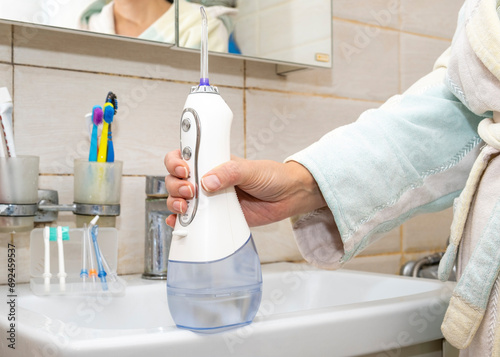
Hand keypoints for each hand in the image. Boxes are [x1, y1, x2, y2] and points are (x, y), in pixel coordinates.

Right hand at [164, 149, 325, 227]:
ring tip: (186, 207)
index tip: (183, 169)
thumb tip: (207, 181)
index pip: (184, 156)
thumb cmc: (272, 177)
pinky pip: (191, 219)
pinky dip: (180, 221)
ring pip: (179, 198)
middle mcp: (207, 179)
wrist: (288, 198)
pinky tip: (179, 223)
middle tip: (190, 191)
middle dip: (176, 185)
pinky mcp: (214, 216)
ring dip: (175, 202)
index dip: (176, 161)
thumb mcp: (251, 170)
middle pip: (176, 179)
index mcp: (213, 161)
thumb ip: (230, 172)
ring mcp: (209, 199)